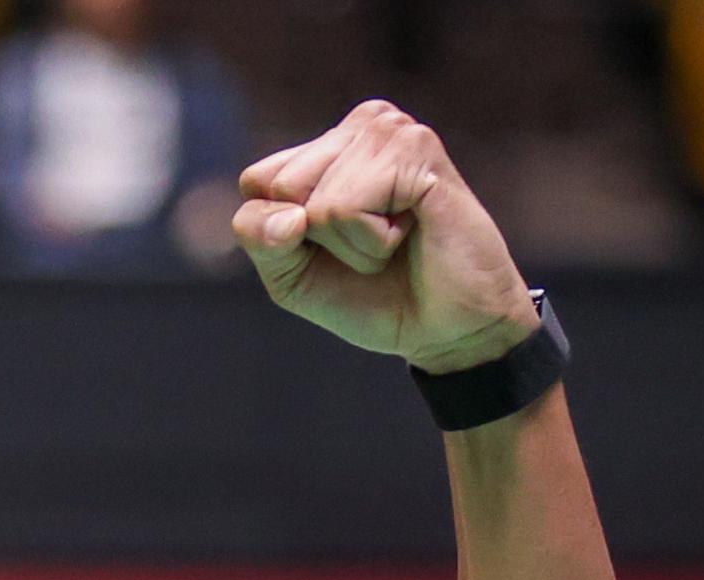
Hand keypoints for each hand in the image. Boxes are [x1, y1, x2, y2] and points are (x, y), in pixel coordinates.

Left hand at [233, 100, 541, 375]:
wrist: (446, 329)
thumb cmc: (374, 297)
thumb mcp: (294, 276)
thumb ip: (260, 239)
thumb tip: (287, 217)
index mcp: (329, 146)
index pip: (257, 183)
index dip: (283, 238)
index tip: (337, 249)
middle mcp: (360, 126)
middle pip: (280, 188)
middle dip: (320, 239)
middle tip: (374, 247)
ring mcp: (389, 130)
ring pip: (316, 202)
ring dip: (354, 244)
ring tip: (396, 240)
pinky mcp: (415, 148)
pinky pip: (346, 208)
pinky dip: (373, 242)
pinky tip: (412, 231)